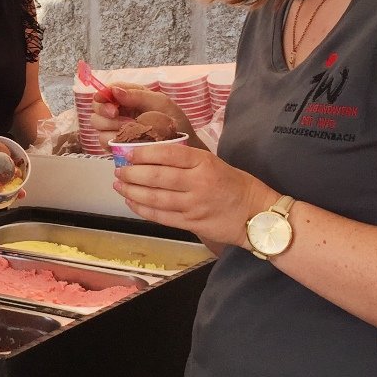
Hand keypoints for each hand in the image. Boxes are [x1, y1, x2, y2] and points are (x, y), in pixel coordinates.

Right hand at [89, 84, 191, 148]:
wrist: (185, 147)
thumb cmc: (175, 122)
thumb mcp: (161, 103)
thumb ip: (138, 95)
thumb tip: (115, 90)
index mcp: (128, 97)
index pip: (105, 91)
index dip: (102, 95)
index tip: (108, 102)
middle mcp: (119, 111)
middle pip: (96, 109)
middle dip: (104, 113)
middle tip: (118, 116)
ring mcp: (116, 128)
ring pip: (97, 126)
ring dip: (111, 127)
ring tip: (130, 131)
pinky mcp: (116, 144)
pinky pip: (103, 142)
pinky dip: (113, 141)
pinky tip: (127, 142)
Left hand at [111, 141, 275, 246]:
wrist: (258, 215)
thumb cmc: (235, 184)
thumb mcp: (214, 162)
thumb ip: (186, 160)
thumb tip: (150, 154)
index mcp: (204, 162)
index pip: (168, 154)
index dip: (143, 153)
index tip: (127, 152)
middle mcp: (198, 183)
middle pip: (157, 177)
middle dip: (132, 173)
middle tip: (118, 170)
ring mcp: (194, 205)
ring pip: (155, 198)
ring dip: (132, 191)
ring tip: (119, 185)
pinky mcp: (192, 223)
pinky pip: (161, 216)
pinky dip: (142, 209)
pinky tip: (131, 202)